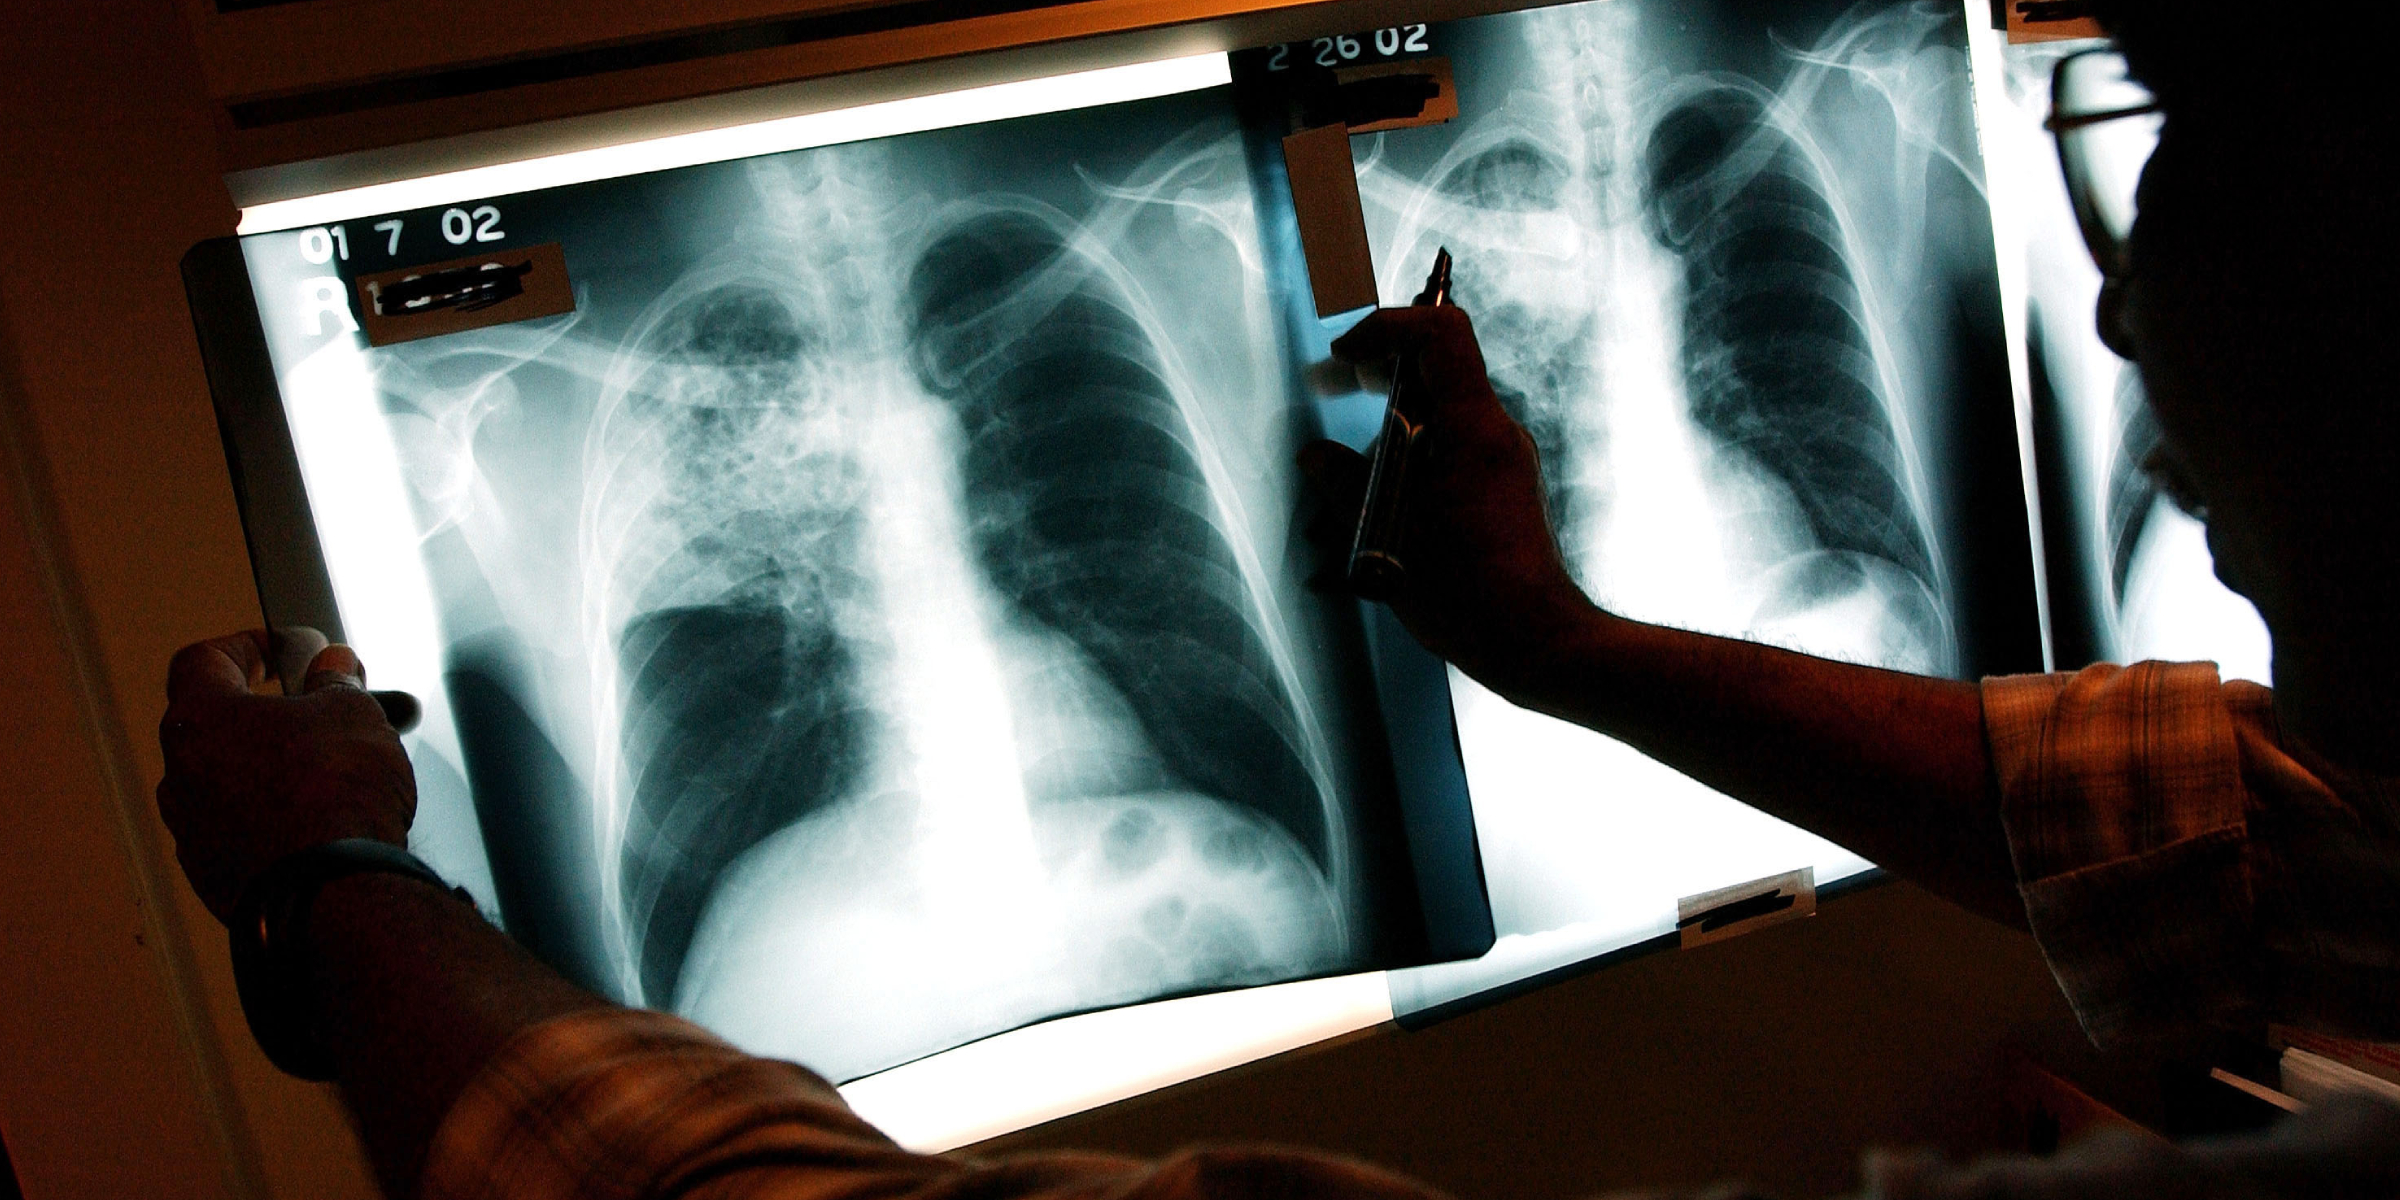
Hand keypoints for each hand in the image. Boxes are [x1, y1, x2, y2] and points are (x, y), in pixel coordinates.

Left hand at [156, 629, 415, 923]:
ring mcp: (192, 830)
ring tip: (326, 773)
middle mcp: (182, 773)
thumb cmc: (332, 796)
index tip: (281, 648)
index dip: (246, 646)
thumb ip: (336, 682)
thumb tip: (333, 667)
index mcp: (201, 718)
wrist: (331, 891)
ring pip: (226, 783)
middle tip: (315, 713)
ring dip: (267, 771)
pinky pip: (239, 831)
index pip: (205, 660)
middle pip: (215, 726)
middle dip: (265, 715)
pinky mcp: (214, 875)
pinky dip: (272, 819)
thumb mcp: (353, 712)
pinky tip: (318, 822)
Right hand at [1304, 305, 1595, 691]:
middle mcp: (1495, 435)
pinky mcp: (1498, 495)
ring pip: (1430, 432)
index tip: (1345, 357)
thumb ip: (1345, 481)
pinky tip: (1365, 537)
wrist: (1535, 643)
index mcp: (1475, 427)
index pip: (1440, 333)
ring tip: (1333, 519)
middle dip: (1371, 394)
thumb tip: (1315, 457)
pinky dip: (1403, 484)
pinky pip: (1443, 466)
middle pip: (1429, 381)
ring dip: (1378, 459)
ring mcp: (1500, 465)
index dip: (1387, 328)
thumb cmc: (1472, 592)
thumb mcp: (1388, 532)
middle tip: (1330, 395)